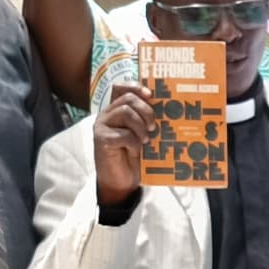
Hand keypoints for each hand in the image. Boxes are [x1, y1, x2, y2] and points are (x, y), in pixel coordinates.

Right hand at [95, 81, 152, 207]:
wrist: (121, 182)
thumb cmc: (134, 157)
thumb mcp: (142, 135)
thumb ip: (146, 120)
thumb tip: (167, 107)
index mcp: (117, 110)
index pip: (120, 87)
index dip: (135, 86)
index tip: (150, 95)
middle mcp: (107, 115)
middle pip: (127, 99)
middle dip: (145, 110)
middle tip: (152, 126)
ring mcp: (102, 126)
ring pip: (124, 112)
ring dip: (140, 126)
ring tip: (145, 139)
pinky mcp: (101, 140)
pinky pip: (122, 134)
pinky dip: (133, 142)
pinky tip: (135, 150)